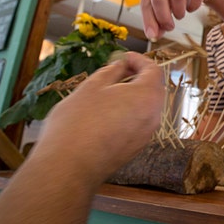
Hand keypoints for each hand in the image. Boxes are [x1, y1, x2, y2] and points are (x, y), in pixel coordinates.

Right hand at [33, 52, 164, 184]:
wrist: (69, 166)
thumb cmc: (78, 121)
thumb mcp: (93, 86)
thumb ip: (112, 71)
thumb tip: (121, 65)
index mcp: (147, 97)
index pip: (153, 70)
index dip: (139, 60)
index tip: (124, 56)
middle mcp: (153, 117)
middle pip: (152, 90)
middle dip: (137, 77)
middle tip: (117, 71)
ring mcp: (145, 136)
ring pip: (145, 108)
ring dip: (131, 96)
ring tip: (107, 91)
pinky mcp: (135, 149)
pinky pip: (137, 124)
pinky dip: (128, 113)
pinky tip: (106, 113)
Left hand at [141, 0, 214, 39]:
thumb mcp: (163, 6)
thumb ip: (156, 20)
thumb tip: (153, 36)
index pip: (146, 1)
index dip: (148, 20)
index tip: (152, 35)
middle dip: (163, 17)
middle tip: (169, 27)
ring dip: (179, 12)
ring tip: (180, 15)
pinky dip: (193, 7)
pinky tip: (191, 7)